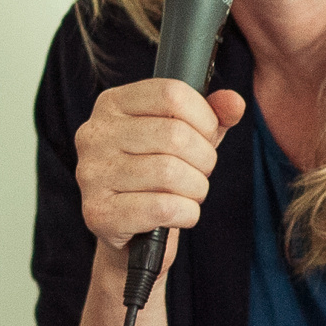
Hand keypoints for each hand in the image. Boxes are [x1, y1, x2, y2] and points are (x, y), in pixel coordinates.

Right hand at [74, 79, 244, 276]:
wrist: (130, 231)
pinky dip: (186, 213)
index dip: (204, 118)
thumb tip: (234, 103)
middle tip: (200, 172)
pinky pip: (163, 208)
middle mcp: (95, 134)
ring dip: (196, 188)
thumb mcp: (187, 136)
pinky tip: (180, 214)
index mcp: (113, 104)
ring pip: (170, 173)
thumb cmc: (158, 173)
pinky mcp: (99, 212)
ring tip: (191, 193)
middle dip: (204, 159)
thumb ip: (213, 114)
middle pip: (175, 135)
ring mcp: (91, 174)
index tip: (207, 137)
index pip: (172, 94)